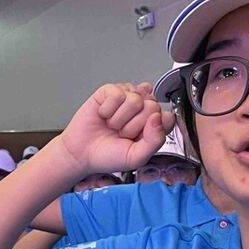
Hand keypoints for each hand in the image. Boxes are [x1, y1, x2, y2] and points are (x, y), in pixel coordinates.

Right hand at [55, 83, 173, 175]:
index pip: (167, 117)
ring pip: (135, 99)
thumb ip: (155, 141)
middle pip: (152, 107)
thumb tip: (157, 117)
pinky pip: (117, 94)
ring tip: (112, 125)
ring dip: (119, 119)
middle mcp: (143, 106)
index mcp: (153, 123)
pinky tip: (103, 115)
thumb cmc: (108, 155)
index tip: (137, 139)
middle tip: (121, 134)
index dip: (152, 130)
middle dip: (133, 126)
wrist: (81, 153)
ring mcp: (127, 96)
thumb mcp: (136, 157)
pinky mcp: (110, 91)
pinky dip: (107, 110)